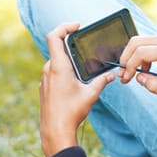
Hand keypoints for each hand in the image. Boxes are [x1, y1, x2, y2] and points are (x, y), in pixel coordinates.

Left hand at [39, 22, 114, 156]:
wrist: (55, 131)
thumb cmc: (71, 112)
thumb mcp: (91, 94)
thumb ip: (102, 81)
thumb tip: (111, 75)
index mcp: (58, 66)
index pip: (55, 36)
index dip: (65, 26)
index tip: (77, 26)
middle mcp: (48, 70)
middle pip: (58, 49)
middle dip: (72, 48)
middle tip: (85, 48)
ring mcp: (44, 79)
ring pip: (56, 63)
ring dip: (69, 62)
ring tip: (82, 70)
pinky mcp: (44, 88)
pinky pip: (53, 74)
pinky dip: (64, 73)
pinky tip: (74, 84)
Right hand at [118, 34, 156, 99]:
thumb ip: (154, 86)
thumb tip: (138, 77)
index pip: (141, 53)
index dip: (129, 66)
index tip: (126, 79)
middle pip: (136, 42)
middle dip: (125, 58)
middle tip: (123, 75)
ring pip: (138, 41)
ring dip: (131, 56)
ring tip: (132, 73)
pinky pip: (145, 43)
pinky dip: (139, 55)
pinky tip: (144, 69)